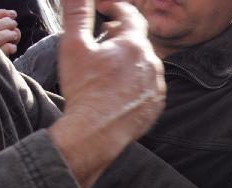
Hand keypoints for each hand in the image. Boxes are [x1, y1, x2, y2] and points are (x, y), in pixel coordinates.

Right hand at [0, 9, 19, 55]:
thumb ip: (0, 28)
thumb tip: (14, 24)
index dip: (0, 14)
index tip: (13, 14)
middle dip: (6, 23)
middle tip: (14, 23)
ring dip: (9, 34)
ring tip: (15, 35)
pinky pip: (1, 51)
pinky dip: (9, 47)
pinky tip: (13, 47)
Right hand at [49, 0, 165, 187]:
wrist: (97, 132)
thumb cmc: (85, 90)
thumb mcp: (74, 45)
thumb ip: (77, 14)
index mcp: (135, 45)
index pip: (131, 15)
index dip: (116, 7)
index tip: (105, 8)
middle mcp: (152, 64)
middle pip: (138, 40)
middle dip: (121, 34)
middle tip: (104, 36)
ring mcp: (157, 86)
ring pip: (144, 63)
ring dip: (129, 59)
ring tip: (109, 64)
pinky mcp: (156, 105)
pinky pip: (148, 85)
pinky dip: (135, 80)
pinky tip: (118, 87)